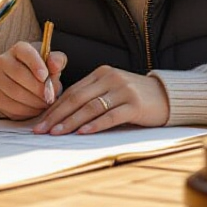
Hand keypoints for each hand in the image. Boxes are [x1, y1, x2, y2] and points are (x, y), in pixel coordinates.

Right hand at [0, 41, 66, 119]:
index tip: (45, 76)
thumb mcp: (50, 64)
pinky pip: (11, 106)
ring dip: (34, 101)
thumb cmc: (39, 72)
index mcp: (19, 50)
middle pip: (19, 74)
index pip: (25, 53)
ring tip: (45, 103)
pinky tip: (36, 109)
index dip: (35, 64)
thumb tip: (55, 64)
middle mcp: (4, 61)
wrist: (22, 84)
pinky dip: (27, 110)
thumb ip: (56, 62)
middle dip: (38, 88)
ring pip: (15, 92)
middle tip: (50, 96)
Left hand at [33, 65, 169, 134]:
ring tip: (57, 133)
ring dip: (71, 122)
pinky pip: (111, 116)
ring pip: (91, 107)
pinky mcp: (135, 104)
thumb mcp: (112, 90)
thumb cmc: (134, 97)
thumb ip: (91, 97)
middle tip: (41, 130)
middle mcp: (111, 78)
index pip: (72, 91)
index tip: (39, 123)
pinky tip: (83, 132)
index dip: (53, 107)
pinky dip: (95, 125)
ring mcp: (123, 90)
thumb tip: (61, 117)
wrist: (167, 96)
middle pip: (77, 98)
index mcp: (101, 73)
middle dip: (56, 116)